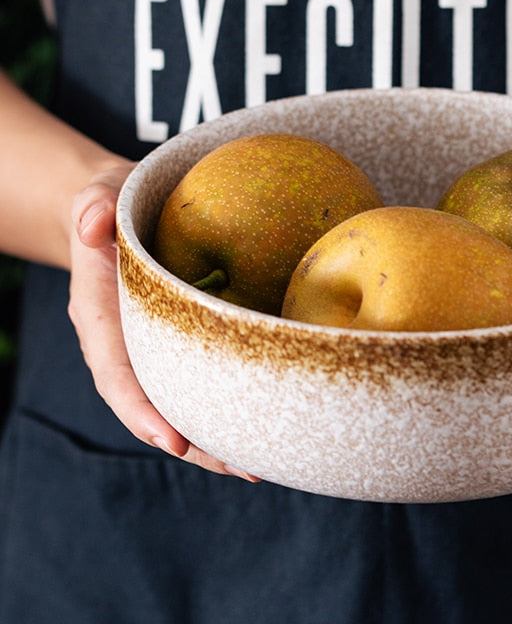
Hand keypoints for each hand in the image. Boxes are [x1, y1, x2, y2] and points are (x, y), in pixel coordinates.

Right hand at [68, 163, 259, 480]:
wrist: (121, 209)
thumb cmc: (111, 201)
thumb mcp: (97, 193)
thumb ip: (92, 207)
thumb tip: (93, 226)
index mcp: (101, 315)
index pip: (117, 373)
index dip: (142, 410)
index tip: (175, 442)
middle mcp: (128, 341)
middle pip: (156, 405)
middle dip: (196, 442)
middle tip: (245, 467)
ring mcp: (156, 344)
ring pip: (183, 400)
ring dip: (219, 435)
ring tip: (264, 462)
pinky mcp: (184, 337)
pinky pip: (204, 375)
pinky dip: (230, 400)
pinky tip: (269, 417)